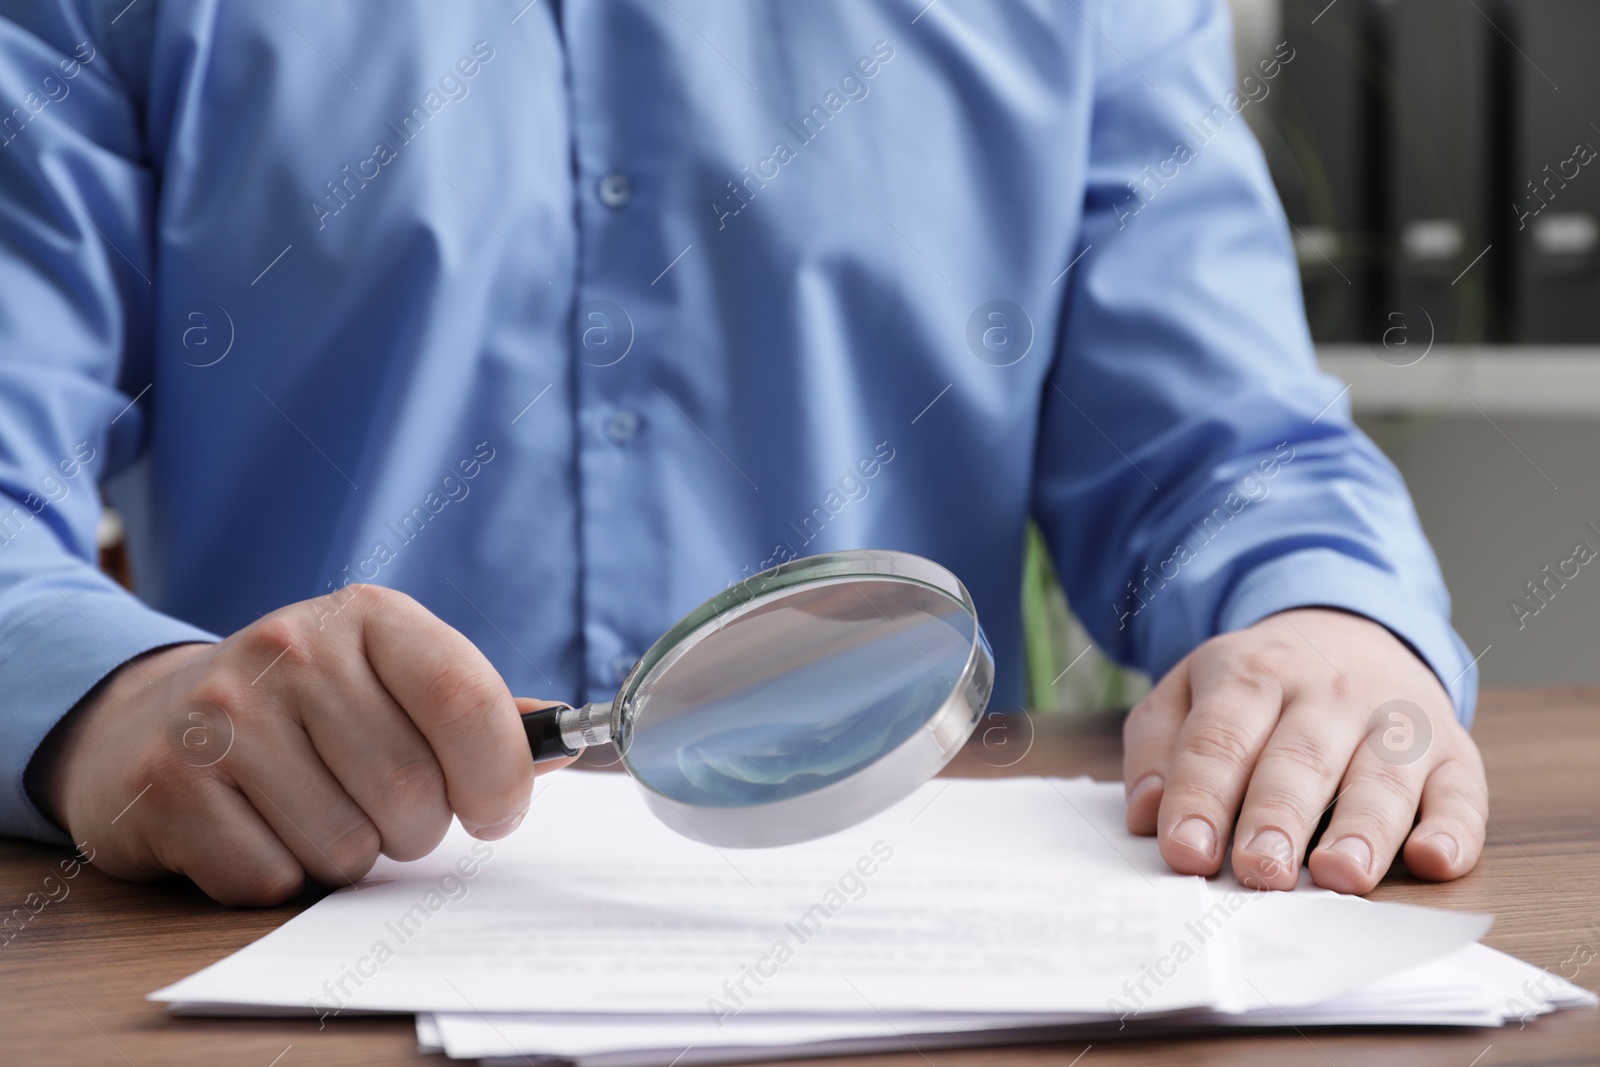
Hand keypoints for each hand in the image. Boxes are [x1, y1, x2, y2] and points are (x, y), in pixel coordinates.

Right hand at [30, 585, 574, 905]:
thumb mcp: (393, 680)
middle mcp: (292, 648)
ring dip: (349, 856)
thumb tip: (570, 741)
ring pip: (346, 846)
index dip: (499, 775)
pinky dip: (281, 878)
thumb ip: (478, 713)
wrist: (155, 719)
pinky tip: (258, 829)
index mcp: (371, 616)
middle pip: (412, 790)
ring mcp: (223, 713)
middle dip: (417, 828)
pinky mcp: (170, 783)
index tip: (499, 810)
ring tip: (317, 811)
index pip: (464, 699)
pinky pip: (273, 879)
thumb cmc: (310, 710)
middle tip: (388, 811)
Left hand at [1122, 608, 1486, 893]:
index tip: (1186, 853)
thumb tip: (1146, 815)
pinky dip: (1455, 828)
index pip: (1220, 740)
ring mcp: (1396, 718)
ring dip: (1364, 829)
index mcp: (1251, 675)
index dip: (1201, 797)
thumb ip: (1158, 747)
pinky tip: (1435, 859)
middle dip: (1278, 817)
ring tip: (1339, 875)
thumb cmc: (1257, 685)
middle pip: (1300, 758)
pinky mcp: (1453, 749)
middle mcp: (1328, 692)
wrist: (1348, 628)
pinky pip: (1462, 790)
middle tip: (1260, 872)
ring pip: (1382, 776)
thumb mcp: (1189, 690)